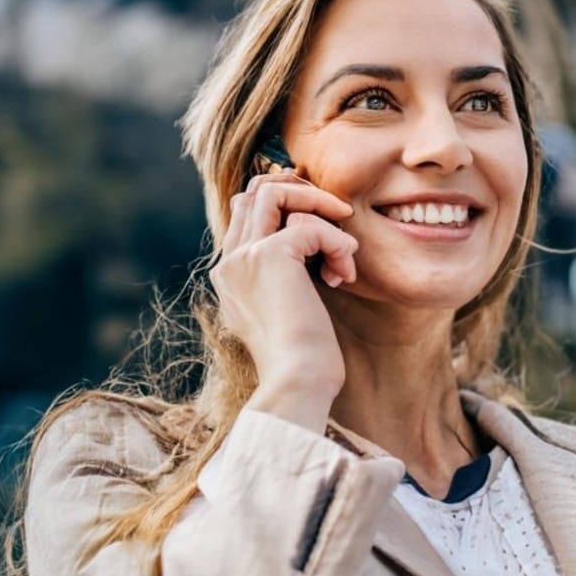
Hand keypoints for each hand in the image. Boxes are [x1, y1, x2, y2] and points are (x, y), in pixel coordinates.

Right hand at [209, 171, 357, 431]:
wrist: (298, 383)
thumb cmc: (303, 360)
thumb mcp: (288, 312)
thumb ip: (286, 277)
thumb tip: (310, 251)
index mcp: (230, 275)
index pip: (246, 211)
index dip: (286, 202)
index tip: (324, 221)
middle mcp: (230, 262)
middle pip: (255, 192)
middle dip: (302, 194)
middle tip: (338, 216)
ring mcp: (245, 257)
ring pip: (273, 192)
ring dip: (318, 204)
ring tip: (344, 243)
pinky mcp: (271, 256)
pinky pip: (310, 225)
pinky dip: (337, 244)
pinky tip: (345, 274)